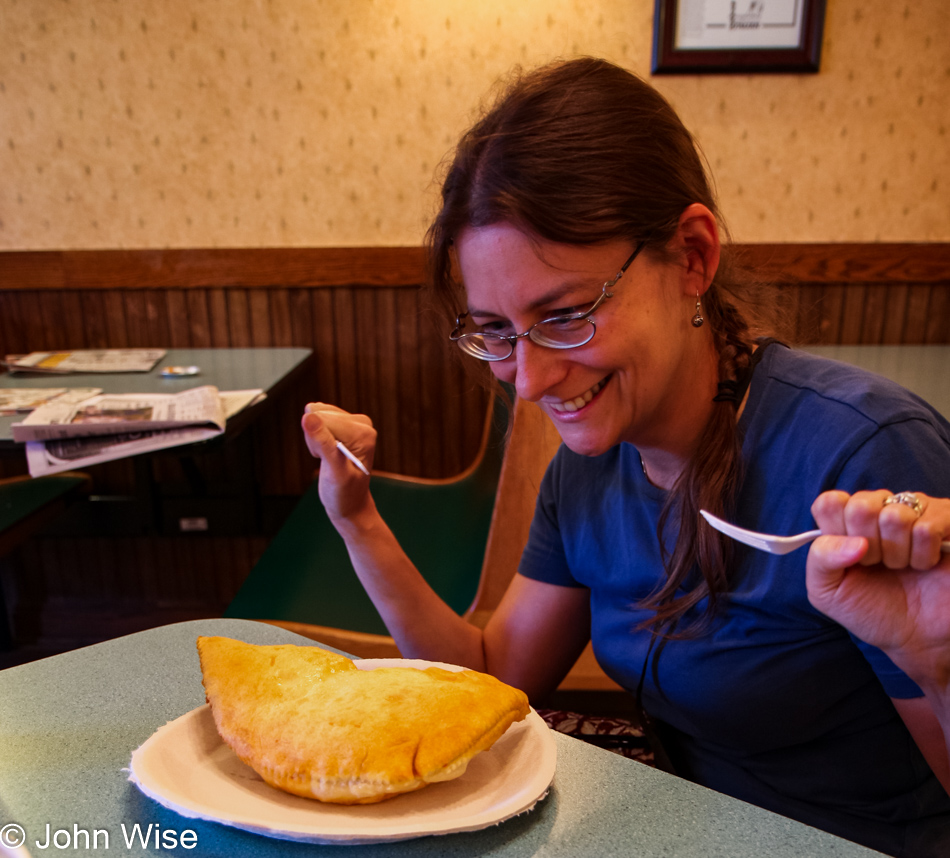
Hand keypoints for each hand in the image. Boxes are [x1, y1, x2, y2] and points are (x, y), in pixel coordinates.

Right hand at [301, 403, 375, 521]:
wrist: (349, 504)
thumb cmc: (344, 493)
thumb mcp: (334, 472)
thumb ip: (322, 443)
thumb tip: (308, 416)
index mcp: (364, 432)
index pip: (324, 419)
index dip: (316, 442)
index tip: (328, 461)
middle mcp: (362, 423)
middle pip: (319, 415)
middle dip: (315, 439)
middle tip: (327, 461)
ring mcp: (353, 423)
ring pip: (315, 416)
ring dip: (315, 440)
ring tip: (328, 459)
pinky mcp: (343, 425)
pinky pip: (316, 420)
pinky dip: (315, 439)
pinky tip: (326, 453)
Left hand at [806, 490, 949, 687]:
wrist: (917, 636)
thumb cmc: (872, 610)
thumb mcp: (827, 592)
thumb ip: (821, 559)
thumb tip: (855, 542)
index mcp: (845, 520)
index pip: (829, 502)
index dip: (836, 532)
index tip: (849, 557)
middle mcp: (878, 508)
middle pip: (860, 506)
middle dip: (868, 547)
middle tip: (878, 564)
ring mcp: (912, 511)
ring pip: (894, 516)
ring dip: (896, 553)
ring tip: (902, 565)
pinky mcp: (944, 519)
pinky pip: (926, 528)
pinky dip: (922, 556)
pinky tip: (924, 563)